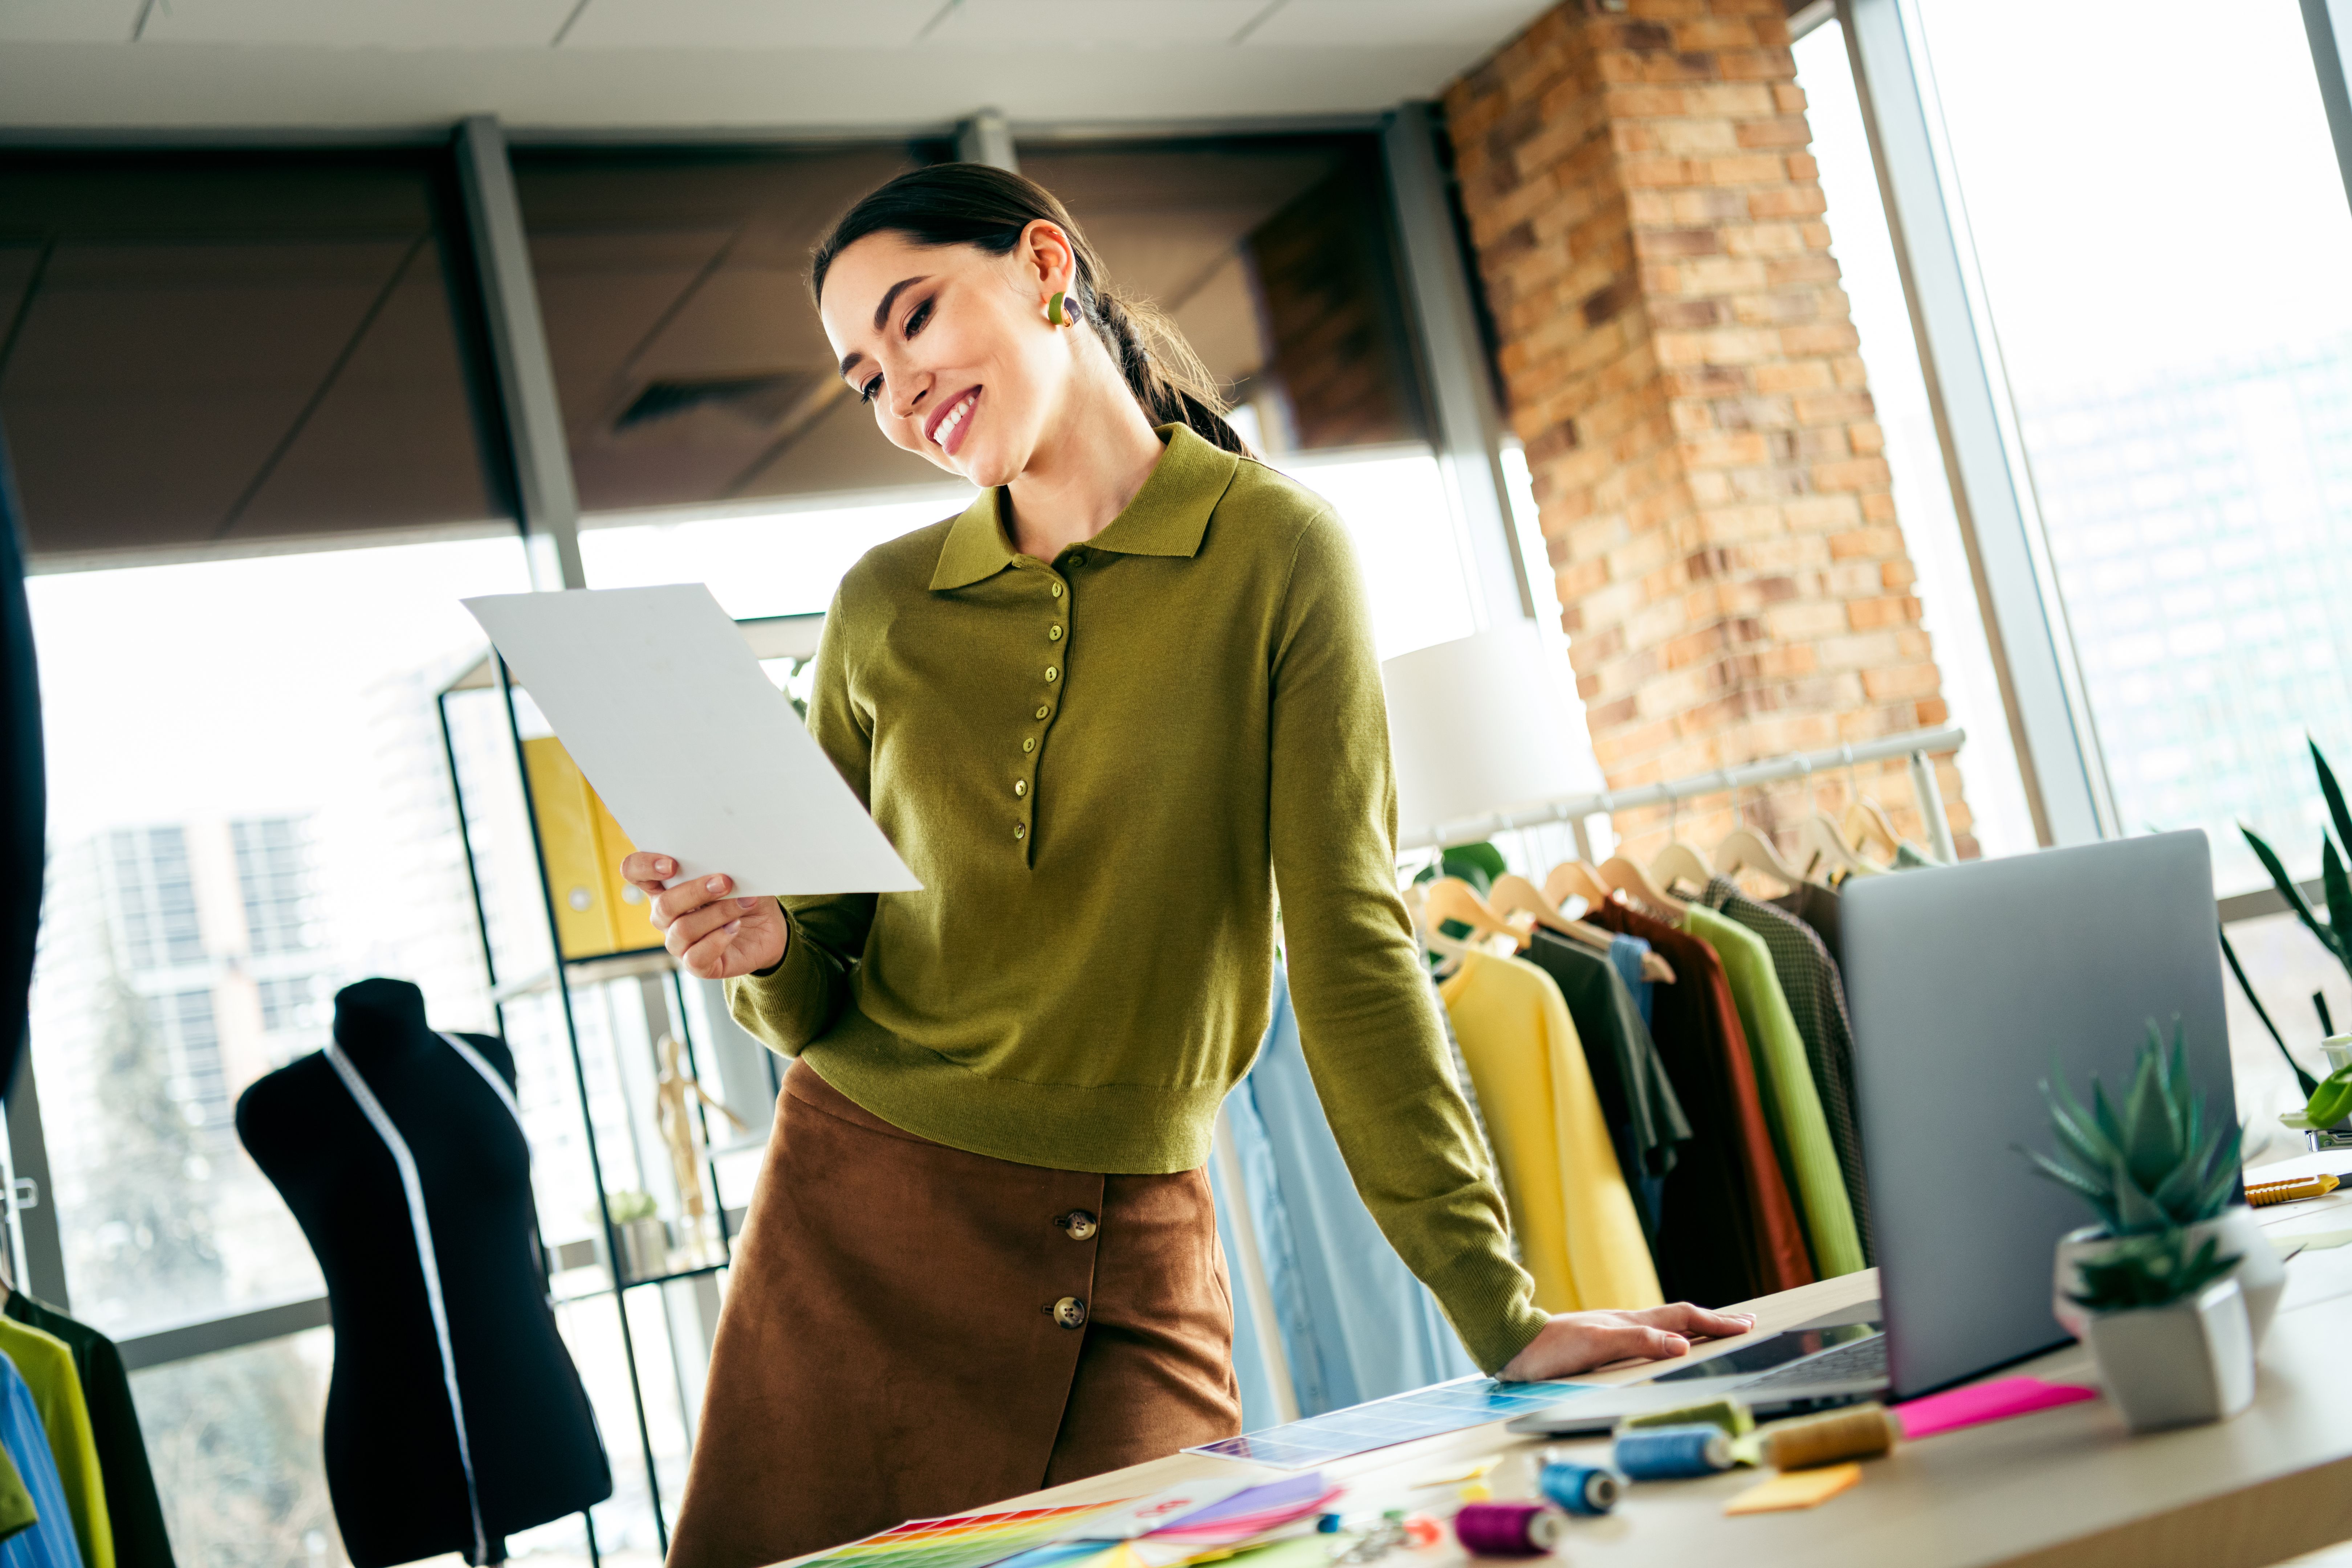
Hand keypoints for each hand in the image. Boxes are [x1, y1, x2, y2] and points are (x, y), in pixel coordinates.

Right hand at [621, 853, 787, 978]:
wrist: (768, 927)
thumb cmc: (745, 894)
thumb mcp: (737, 874)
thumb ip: (720, 865)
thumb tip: (723, 861)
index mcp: (665, 887)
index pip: (634, 872)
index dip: (644, 866)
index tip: (672, 864)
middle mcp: (665, 916)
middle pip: (664, 904)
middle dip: (696, 891)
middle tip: (726, 881)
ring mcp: (678, 943)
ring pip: (683, 929)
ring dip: (718, 913)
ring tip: (745, 902)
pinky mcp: (697, 964)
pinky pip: (695, 956)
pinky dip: (718, 939)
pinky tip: (736, 926)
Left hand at [1498, 1302, 1757, 1380]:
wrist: (1515, 1345)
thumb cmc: (1552, 1348)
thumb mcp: (1597, 1345)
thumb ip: (1639, 1342)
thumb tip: (1683, 1345)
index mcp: (1631, 1322)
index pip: (1683, 1319)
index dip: (1716, 1323)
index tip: (1746, 1325)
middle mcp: (1626, 1323)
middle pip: (1679, 1318)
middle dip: (1713, 1321)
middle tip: (1743, 1323)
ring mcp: (1615, 1330)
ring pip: (1665, 1325)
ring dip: (1694, 1328)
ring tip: (1714, 1331)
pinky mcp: (1603, 1342)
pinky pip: (1648, 1336)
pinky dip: (1670, 1337)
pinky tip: (1666, 1345)